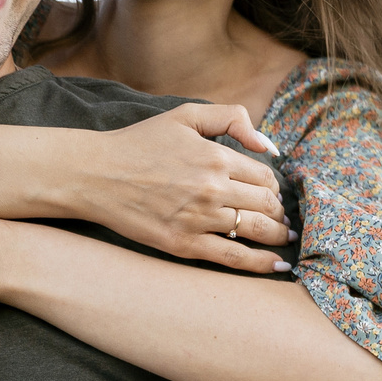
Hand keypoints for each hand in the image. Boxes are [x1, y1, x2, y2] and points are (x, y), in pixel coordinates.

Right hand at [81, 105, 292, 273]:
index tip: (270, 192)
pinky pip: (233, 257)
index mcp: (216, 157)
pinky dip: (260, 263)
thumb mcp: (185, 116)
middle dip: (279, 212)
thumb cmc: (140, 143)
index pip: (265, 176)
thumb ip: (231, 118)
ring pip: (256, 231)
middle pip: (266, 205)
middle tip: (283, 218)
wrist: (96, 175)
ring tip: (285, 238)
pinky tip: (276, 264)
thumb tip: (267, 144)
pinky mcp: (184, 244)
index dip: (273, 186)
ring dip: (278, 236)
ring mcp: (199, 219)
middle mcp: (212, 189)